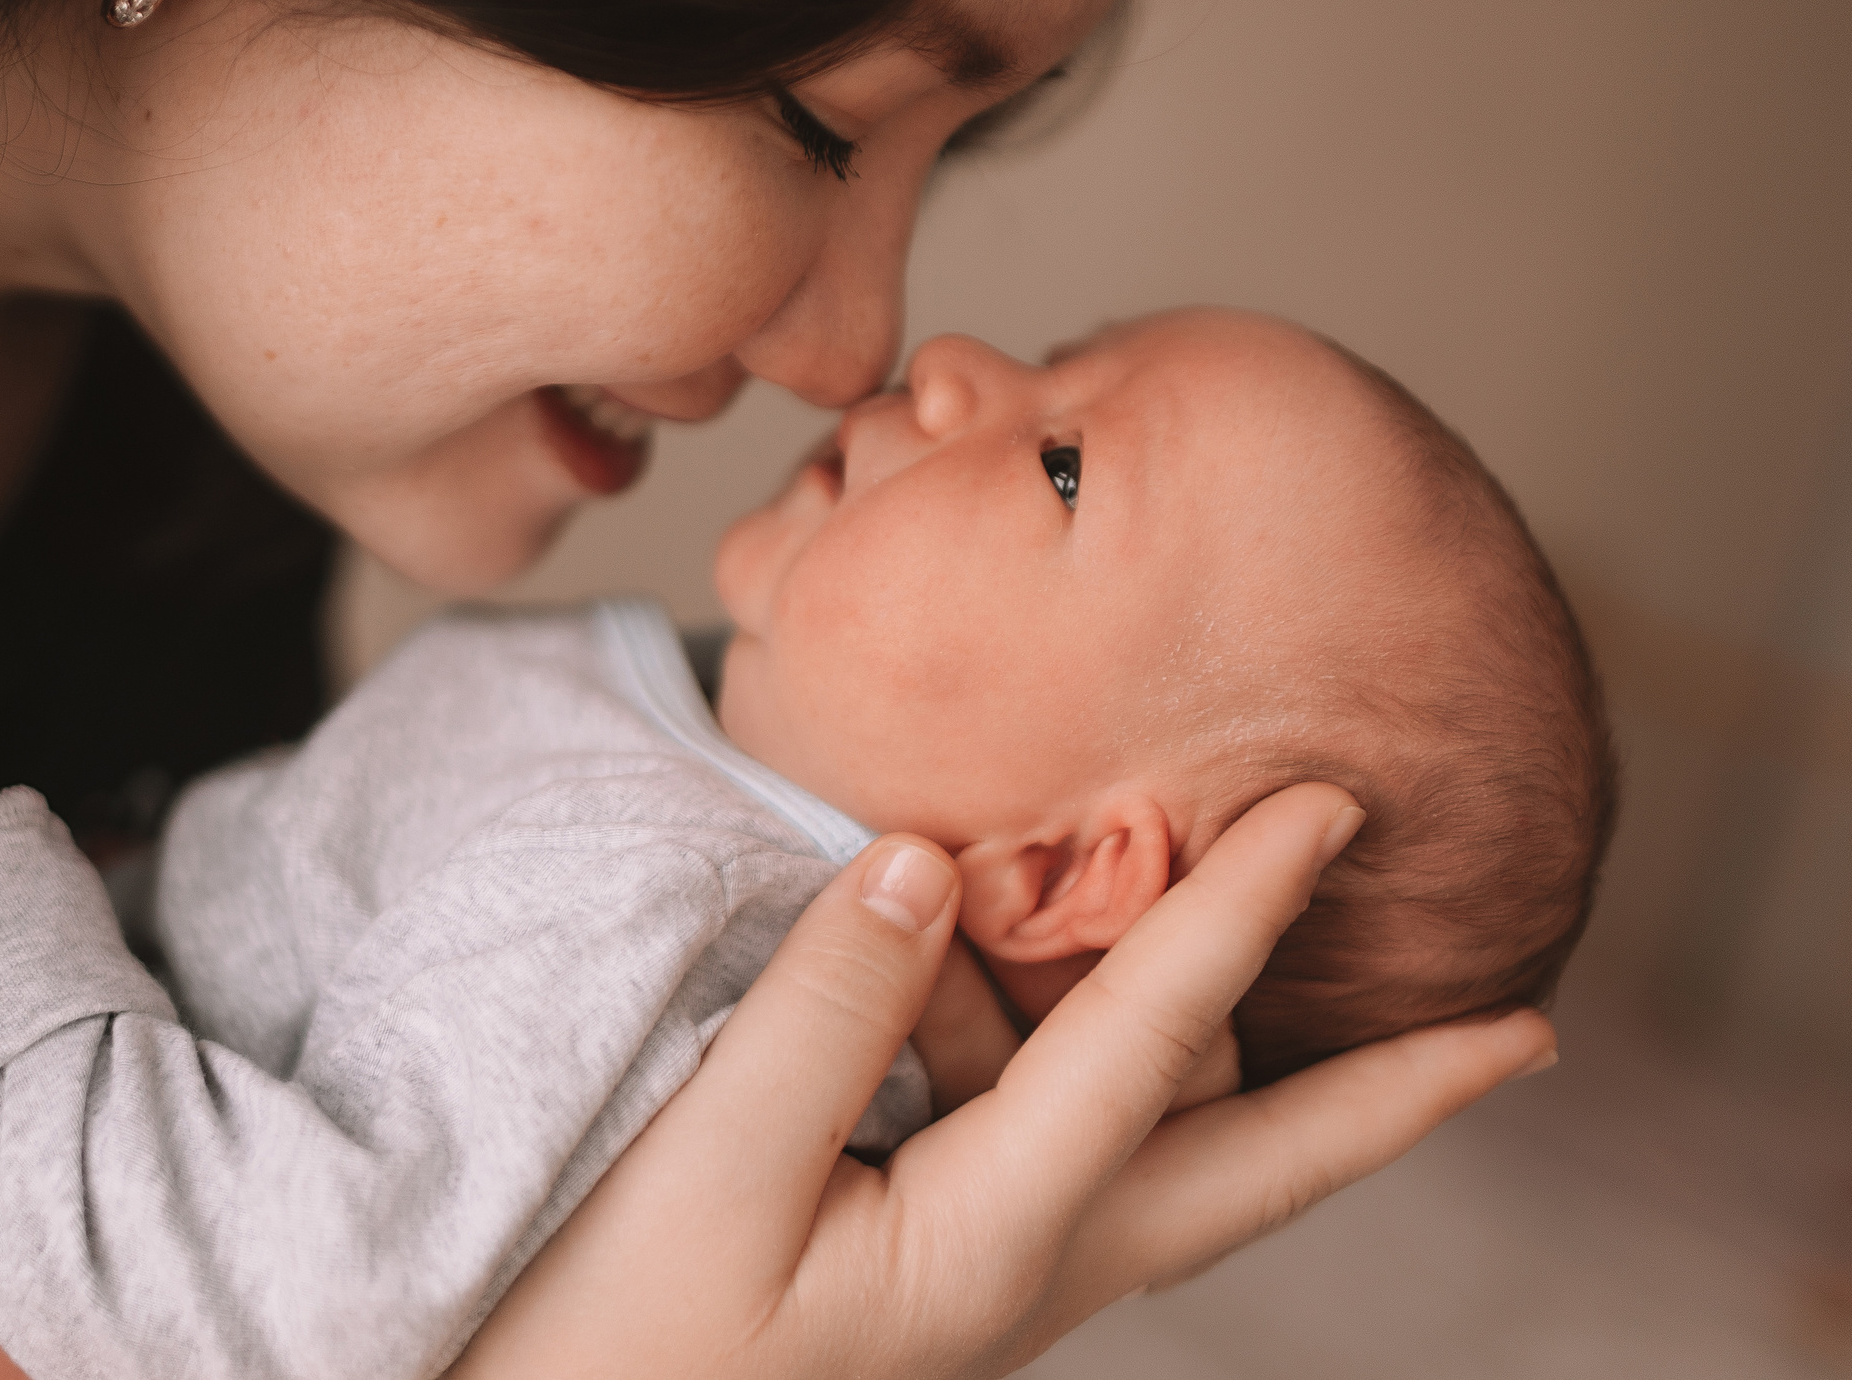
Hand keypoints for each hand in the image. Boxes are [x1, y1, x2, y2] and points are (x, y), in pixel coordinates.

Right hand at [449, 782, 1556, 1377]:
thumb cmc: (613, 1340)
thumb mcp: (710, 1174)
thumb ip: (823, 1012)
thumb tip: (920, 861)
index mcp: (999, 1239)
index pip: (1153, 1050)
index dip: (1243, 914)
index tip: (1335, 807)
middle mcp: (1031, 1259)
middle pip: (1250, 1165)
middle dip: (1388, 1099)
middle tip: (1520, 1037)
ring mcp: (986, 1259)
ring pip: (1134, 1120)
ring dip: (1170, 1014)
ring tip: (1170, 879)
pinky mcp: (928, 1243)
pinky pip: (1032, 1113)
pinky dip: (1035, 1021)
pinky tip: (958, 940)